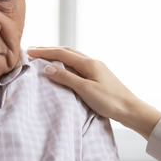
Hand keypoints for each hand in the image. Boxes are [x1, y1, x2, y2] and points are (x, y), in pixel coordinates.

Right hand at [28, 47, 160, 138]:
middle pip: (67, 52)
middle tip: (33, 52)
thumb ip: (66, 78)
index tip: (29, 51)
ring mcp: (96, 69)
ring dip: (57, 56)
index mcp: (88, 63)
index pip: (61, 54)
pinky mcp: (98, 76)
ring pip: (73, 58)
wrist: (131, 110)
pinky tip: (63, 69)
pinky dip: (66, 64)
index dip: (44, 52)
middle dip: (49, 51)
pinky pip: (78, 65)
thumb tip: (47, 68)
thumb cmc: (110, 101)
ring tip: (44, 58)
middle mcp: (92, 62)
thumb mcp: (85, 90)